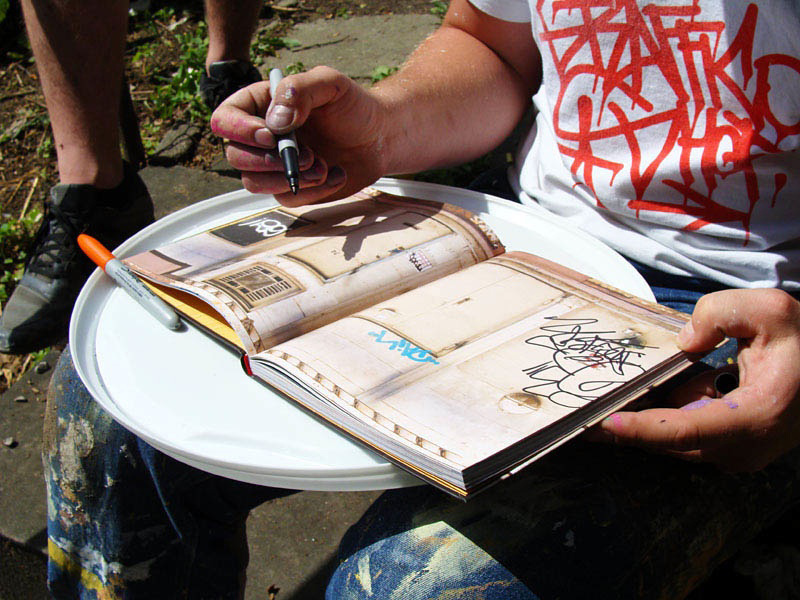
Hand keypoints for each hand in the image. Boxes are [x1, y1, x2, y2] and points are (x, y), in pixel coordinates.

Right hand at [210, 66, 388, 205]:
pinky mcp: (291, 189)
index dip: (240, 131)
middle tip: (308, 155)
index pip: (225, 119)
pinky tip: (336, 174)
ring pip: (254, 183)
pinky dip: (313, 191)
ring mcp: (274, 166)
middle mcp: (261, 137)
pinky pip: (285, 200)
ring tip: (323, 166)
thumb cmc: (354, 106)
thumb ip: (300, 91)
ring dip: (289, 179)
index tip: (271, 136)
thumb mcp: (330, 84)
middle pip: (235, 157)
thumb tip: (274, 123)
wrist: (380, 137)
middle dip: (270, 161)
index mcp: (260, 105)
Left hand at [594, 288, 799, 470]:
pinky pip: (691, 435)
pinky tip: (665, 390)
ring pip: (679, 441)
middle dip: (631, 427)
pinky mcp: (738, 448)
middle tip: (588, 417)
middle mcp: (748, 446)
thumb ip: (718, 314)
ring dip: (651, 419)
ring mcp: (744, 453)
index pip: (685, 430)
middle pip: (673, 443)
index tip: (605, 423)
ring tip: (615, 399)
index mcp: (756, 416)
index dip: (641, 429)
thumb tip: (683, 342)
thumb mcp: (768, 310)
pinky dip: (672, 414)